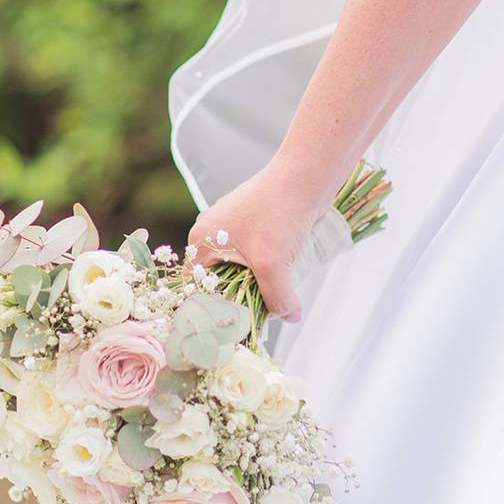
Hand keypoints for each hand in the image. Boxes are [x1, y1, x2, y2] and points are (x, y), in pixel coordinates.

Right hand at [188, 161, 336, 322]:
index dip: (212, 308)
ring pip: (241, 269)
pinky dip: (268, 269)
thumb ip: (277, 298)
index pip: (196, 286)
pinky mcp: (255, 224)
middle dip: (239, 298)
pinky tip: (285, 276)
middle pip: (219, 280)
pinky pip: (256, 256)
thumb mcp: (273, 264)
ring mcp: (233, 227)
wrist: (307, 175)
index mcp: (201, 240)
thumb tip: (288, 316)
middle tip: (258, 319)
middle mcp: (211, 233)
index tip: (231, 328)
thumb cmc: (280, 213)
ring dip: (257, 284)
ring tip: (275, 298)